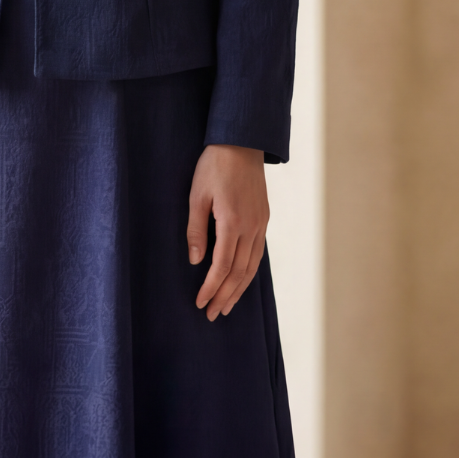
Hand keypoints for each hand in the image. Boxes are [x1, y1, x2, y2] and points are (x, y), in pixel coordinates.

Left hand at [187, 143, 268, 321]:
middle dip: (225, 296)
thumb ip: (196, 230)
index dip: (211, 288)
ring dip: (239, 289)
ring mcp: (260, 224)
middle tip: (213, 315)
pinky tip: (240, 281)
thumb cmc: (214, 166)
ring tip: (227, 306)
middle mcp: (251, 227)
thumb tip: (195, 261)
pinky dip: (248, 272)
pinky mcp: (263, 219)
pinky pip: (257, 253)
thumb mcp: (196, 195)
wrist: (242, 142)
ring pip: (252, 266)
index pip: (222, 266)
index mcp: (233, 222)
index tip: (201, 303)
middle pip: (239, 272)